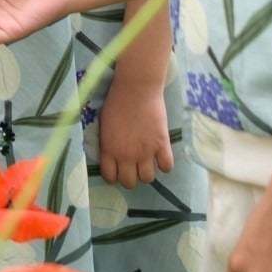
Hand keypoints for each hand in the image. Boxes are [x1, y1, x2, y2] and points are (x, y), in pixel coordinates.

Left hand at [94, 72, 173, 186]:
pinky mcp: (161, 145)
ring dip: (148, 172)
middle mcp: (126, 156)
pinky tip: (162, 155)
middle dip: (131, 177)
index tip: (119, 170)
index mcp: (109, 151)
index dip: (115, 176)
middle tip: (134, 166)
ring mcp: (145, 152)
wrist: (136, 88)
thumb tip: (113, 156)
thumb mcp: (105, 127)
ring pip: (148, 179)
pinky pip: (166, 167)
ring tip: (148, 161)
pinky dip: (165, 164)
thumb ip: (108, 145)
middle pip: (129, 183)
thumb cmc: (116, 102)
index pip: (110, 178)